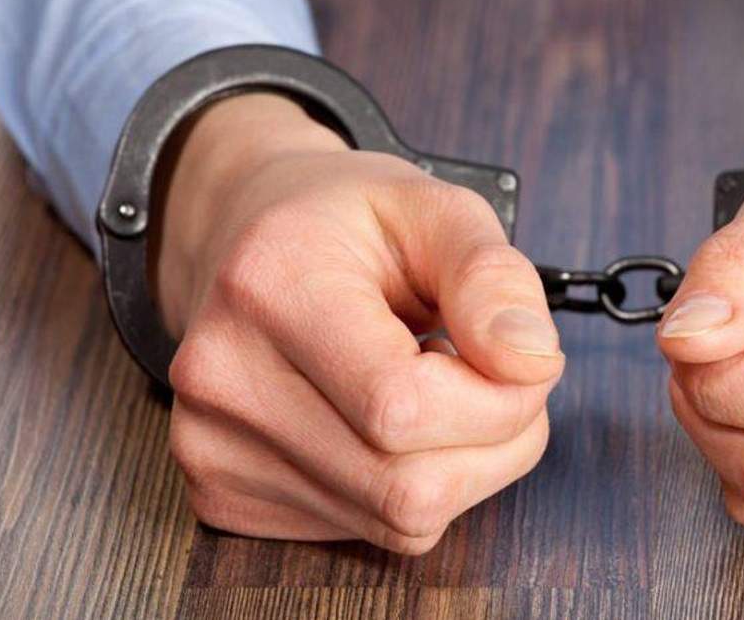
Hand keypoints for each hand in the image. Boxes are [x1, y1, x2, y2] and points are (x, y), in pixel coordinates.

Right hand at [155, 93, 562, 553]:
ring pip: (399, 521)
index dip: (498, 402)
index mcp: (271, 285)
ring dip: (461, 466)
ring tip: (441, 391)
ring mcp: (211, 447)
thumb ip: (492, 279)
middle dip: (494, 440)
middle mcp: (222, 377)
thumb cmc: (349, 225)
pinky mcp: (224, 497)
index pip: (403, 408)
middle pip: (408, 487)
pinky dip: (411, 486)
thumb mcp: (438, 210)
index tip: (523, 360)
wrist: (247, 241)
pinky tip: (388, 423)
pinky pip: (370, 531)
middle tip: (492, 377)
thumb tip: (532, 362)